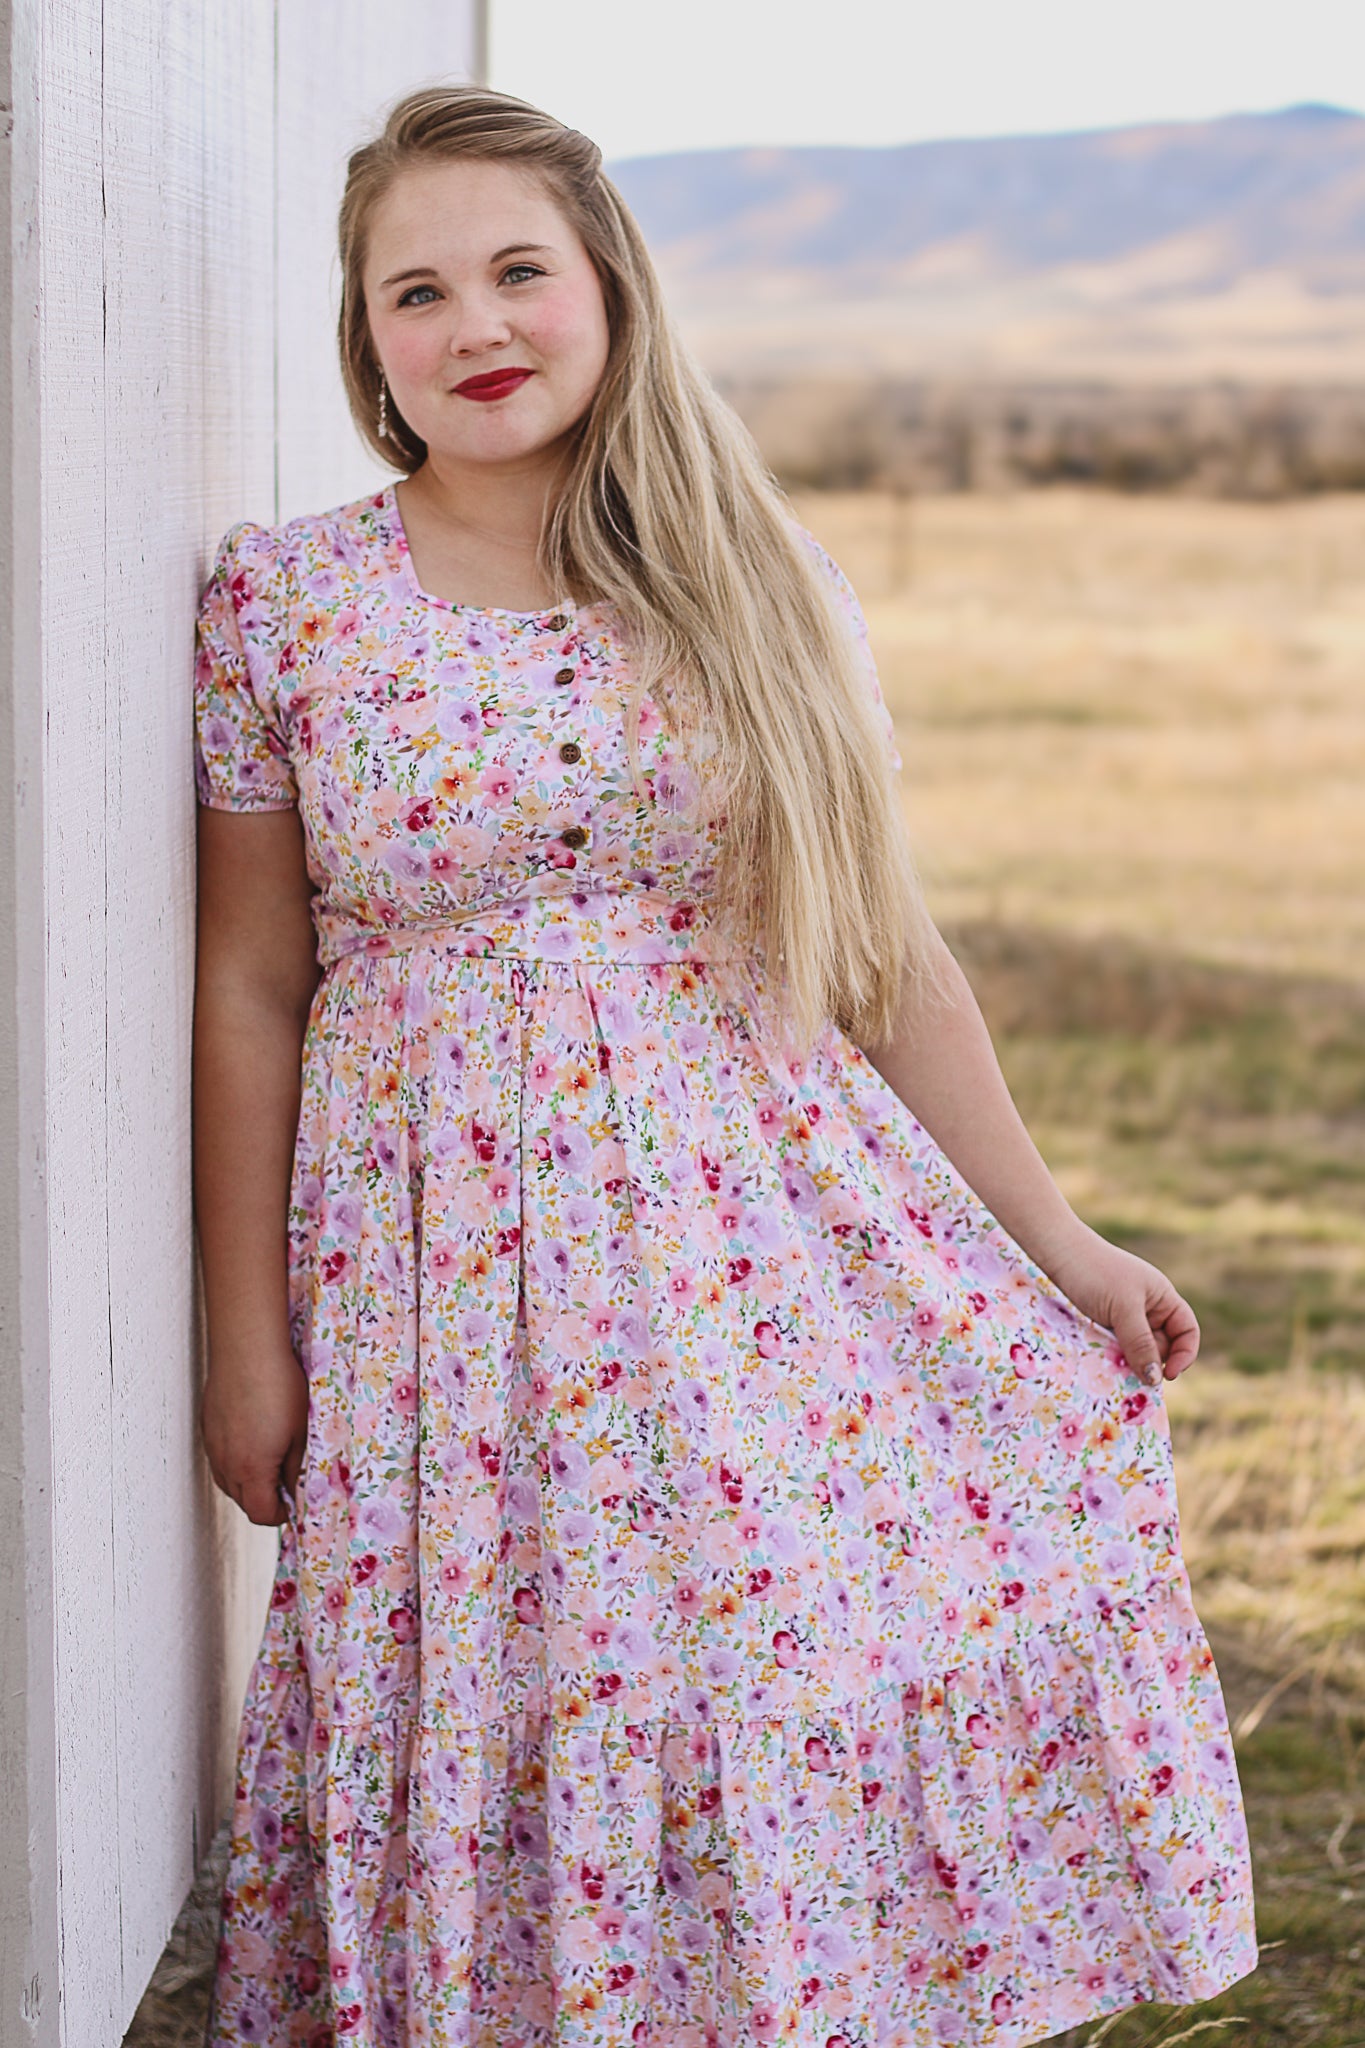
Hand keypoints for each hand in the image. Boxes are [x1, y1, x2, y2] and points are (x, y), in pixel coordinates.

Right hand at [201, 1343, 308, 1525]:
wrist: (247, 1351)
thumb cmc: (280, 1387)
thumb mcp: (301, 1431)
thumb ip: (295, 1467)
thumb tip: (294, 1488)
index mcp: (253, 1470)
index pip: (262, 1514)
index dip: (281, 1515)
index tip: (294, 1503)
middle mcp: (227, 1464)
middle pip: (244, 1502)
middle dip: (265, 1501)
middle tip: (286, 1483)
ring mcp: (213, 1447)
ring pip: (228, 1482)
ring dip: (248, 1484)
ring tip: (270, 1464)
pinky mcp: (207, 1429)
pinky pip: (219, 1460)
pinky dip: (234, 1463)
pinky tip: (251, 1443)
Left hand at [1042, 1224, 1199, 1385]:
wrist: (1055, 1254)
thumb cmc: (1095, 1273)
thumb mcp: (1123, 1308)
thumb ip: (1141, 1343)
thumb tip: (1155, 1379)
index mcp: (1162, 1298)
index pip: (1187, 1331)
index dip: (1185, 1354)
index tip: (1168, 1375)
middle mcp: (1147, 1309)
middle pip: (1161, 1347)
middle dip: (1150, 1362)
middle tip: (1133, 1376)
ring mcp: (1123, 1318)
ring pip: (1135, 1351)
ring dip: (1128, 1363)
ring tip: (1115, 1370)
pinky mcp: (1101, 1326)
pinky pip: (1115, 1349)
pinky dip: (1111, 1358)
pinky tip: (1101, 1364)